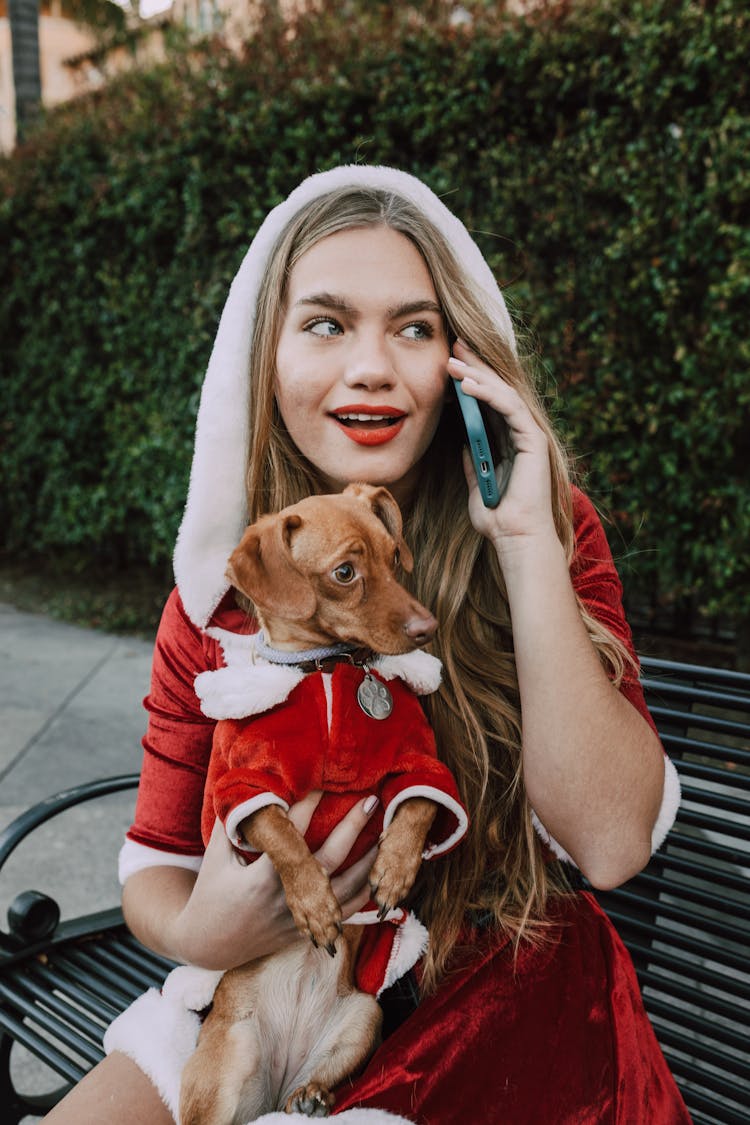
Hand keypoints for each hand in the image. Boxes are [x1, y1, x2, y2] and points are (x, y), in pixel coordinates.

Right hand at [173, 792, 378, 969]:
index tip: (325, 781)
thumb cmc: (211, 893)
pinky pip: (343, 913)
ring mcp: (299, 916)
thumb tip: (241, 786)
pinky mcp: (306, 929)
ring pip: (345, 889)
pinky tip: (378, 873)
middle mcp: (286, 896)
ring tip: (387, 836)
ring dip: (368, 862)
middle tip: (371, 801)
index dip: (310, 804)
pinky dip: (363, 894)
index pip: (293, 832)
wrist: (208, 945)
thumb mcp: (216, 857)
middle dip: (352, 827)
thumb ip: (231, 824)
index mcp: (262, 876)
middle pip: (329, 857)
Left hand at [447, 339, 557, 557]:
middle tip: (453, 345)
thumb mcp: (475, 484)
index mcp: (507, 441)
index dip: (470, 379)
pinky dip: (489, 395)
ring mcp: (529, 435)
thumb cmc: (497, 518)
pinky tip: (469, 385)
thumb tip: (464, 444)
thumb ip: (473, 462)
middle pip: (497, 390)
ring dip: (477, 376)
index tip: (449, 361)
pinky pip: (510, 408)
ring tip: (453, 362)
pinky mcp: (533, 440)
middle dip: (474, 366)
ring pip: (503, 394)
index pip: (488, 402)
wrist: (515, 539)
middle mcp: (521, 433)